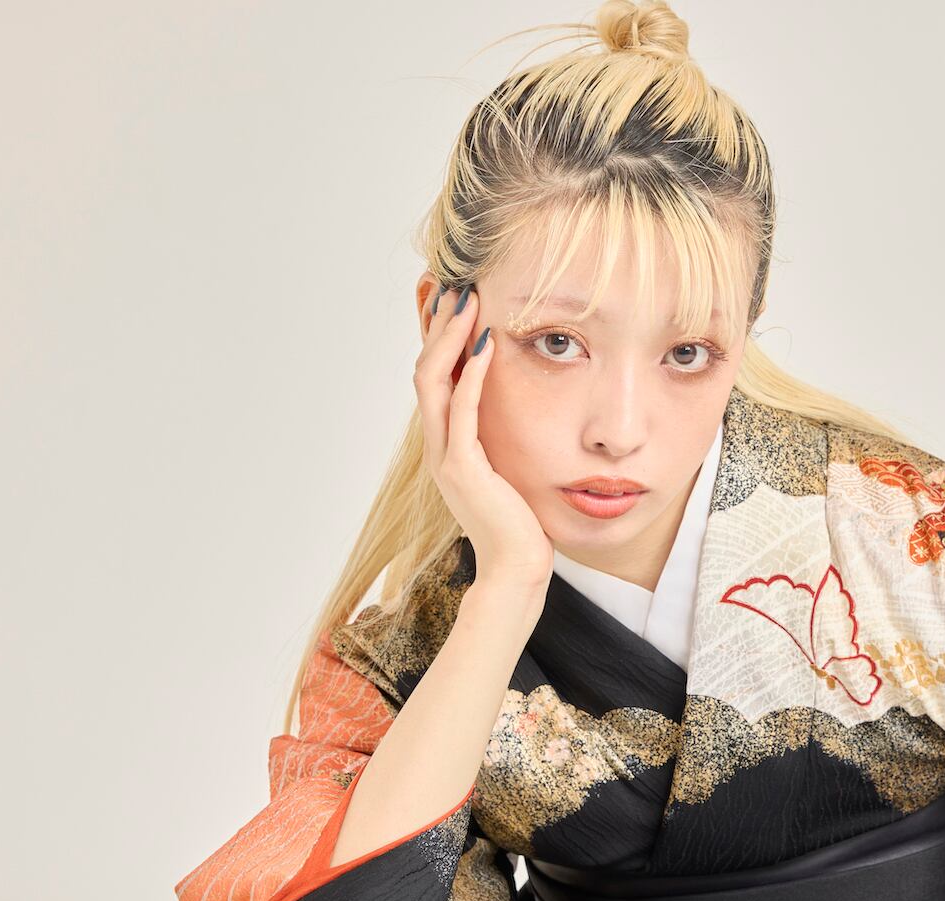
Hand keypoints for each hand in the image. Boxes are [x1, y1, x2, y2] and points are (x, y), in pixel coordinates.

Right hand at [415, 274, 553, 589]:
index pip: (433, 378)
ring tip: (467, 302)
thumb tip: (511, 410)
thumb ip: (500, 438)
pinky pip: (462, 412)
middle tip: (454, 286)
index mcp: (446, 444)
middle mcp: (439, 447)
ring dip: (450, 339)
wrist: (517, 569)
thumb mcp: (507, 468)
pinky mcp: (465, 470)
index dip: (437, 338)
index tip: (451, 300)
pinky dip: (472, 374)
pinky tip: (488, 344)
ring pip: (433, 384)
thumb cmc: (519, 522)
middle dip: (438, 327)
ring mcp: (446, 458)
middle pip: (425, 372)